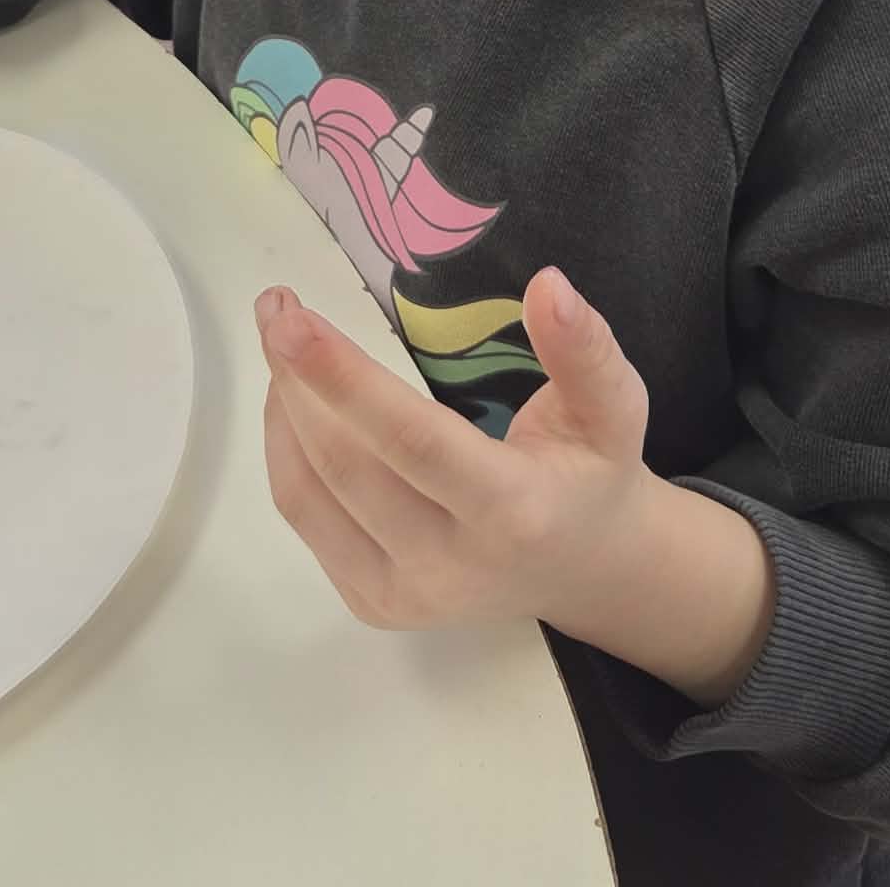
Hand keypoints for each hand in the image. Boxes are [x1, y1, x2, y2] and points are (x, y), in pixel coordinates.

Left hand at [256, 268, 773, 703]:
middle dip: (298, 377)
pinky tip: (297, 400)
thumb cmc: (591, 472)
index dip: (344, 379)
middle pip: (345, 465)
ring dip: (284, 408)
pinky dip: (286, 450)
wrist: (583, 570)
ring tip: (283, 343)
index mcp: (514, 512)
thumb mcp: (612, 408)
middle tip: (277, 306)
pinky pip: (306, 518)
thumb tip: (547, 285)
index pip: (413, 441)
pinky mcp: (372, 604)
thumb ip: (584, 351)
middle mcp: (450, 566)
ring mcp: (404, 595)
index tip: (292, 320)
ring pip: (309, 494)